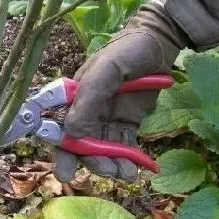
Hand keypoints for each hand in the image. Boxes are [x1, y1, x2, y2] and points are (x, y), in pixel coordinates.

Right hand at [54, 0, 187, 182]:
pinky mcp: (127, 123)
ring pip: (102, 148)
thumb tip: (72, 133)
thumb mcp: (106, 69)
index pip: (58, 126)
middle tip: (104, 173)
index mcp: (73, 96)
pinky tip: (134, 171)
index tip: (65, 171)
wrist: (160, 44)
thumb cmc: (127, 50)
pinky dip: (127, 160)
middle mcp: (87, 110)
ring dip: (110, 164)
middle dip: (89, 162)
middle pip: (80, 143)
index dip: (59, 149)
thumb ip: (89, 99)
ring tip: (124, 174)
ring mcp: (107, 118)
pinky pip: (123, 146)